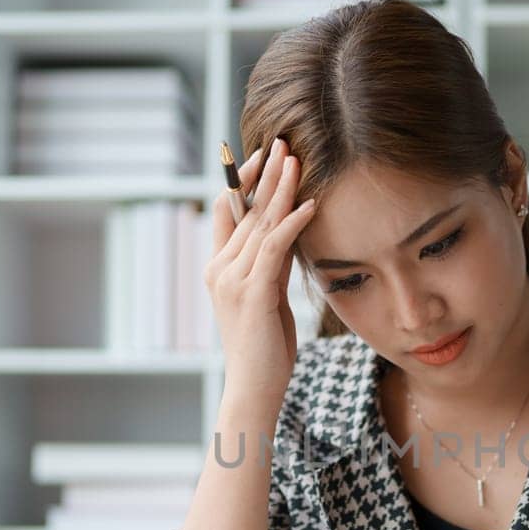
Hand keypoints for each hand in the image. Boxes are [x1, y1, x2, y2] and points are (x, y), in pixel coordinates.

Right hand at [206, 137, 317, 409]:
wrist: (254, 388)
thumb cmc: (265, 349)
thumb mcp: (267, 298)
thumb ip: (271, 266)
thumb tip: (287, 234)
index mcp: (219, 269)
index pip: (226, 213)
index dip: (242, 181)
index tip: (264, 156)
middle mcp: (219, 269)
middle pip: (243, 210)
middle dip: (264, 175)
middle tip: (282, 141)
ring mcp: (233, 280)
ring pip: (258, 223)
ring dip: (279, 189)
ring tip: (295, 159)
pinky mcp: (253, 293)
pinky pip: (275, 247)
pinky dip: (292, 222)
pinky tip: (309, 204)